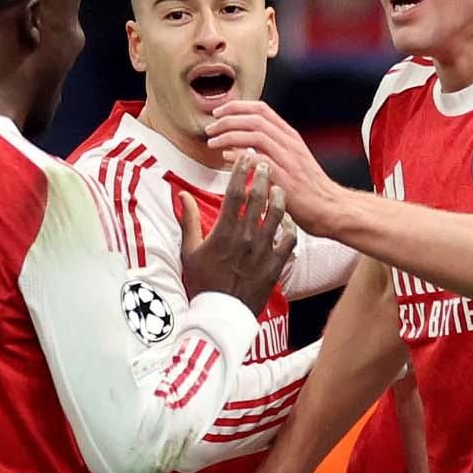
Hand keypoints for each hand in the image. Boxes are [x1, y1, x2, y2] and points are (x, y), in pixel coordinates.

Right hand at [179, 155, 296, 310]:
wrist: (221, 314)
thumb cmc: (202, 283)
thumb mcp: (189, 252)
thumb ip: (188, 221)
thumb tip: (181, 195)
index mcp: (224, 232)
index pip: (235, 194)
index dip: (241, 172)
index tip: (245, 158)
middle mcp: (246, 238)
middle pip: (259, 199)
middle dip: (262, 177)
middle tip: (264, 163)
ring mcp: (263, 251)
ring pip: (277, 216)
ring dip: (279, 198)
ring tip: (278, 187)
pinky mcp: (275, 264)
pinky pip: (289, 240)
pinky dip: (290, 227)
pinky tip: (287, 220)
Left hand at [206, 101, 345, 235]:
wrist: (330, 208)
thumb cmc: (309, 189)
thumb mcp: (293, 160)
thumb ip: (272, 149)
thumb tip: (243, 145)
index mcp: (290, 137)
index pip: (261, 109)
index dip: (236, 107)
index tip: (219, 112)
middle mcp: (290, 144)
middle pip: (254, 118)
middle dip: (227, 120)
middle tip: (210, 128)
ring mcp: (289, 160)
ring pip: (255, 135)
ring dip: (229, 136)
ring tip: (213, 142)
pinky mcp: (285, 179)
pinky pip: (259, 161)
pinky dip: (240, 156)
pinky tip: (226, 158)